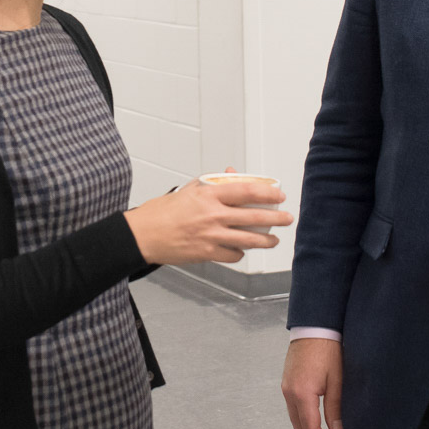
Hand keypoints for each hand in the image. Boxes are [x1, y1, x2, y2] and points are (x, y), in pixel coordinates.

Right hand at [123, 178, 291, 264]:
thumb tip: (231, 174)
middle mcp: (213, 215)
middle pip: (255, 217)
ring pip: (249, 240)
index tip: (278, 195)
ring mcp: (211, 236)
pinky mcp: (207, 253)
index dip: (268, 193)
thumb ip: (211, 182)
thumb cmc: (161, 212)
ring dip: (266, 241)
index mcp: (209, 195)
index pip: (247, 191)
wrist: (142, 235)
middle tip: (286, 218)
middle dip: (276, 218)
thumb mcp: (188, 189)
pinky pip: (233, 254)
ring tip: (273, 240)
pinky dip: (240, 252)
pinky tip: (242, 249)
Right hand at [282, 338, 342, 428]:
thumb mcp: (337, 379)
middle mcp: (290, 392)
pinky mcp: (287, 382)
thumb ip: (335, 406)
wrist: (313, 327)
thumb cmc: (328, 349)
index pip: (310, 427)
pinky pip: (292, 407)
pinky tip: (311, 422)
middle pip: (298, 426)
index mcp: (303, 393)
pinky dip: (301, 419)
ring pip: (293, 418)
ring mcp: (286, 387)